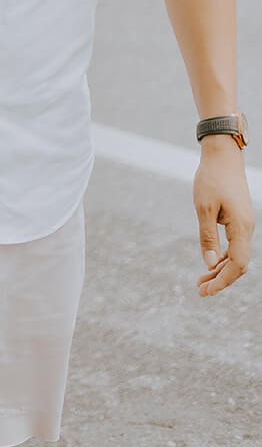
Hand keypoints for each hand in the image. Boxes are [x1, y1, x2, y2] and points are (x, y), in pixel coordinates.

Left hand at [194, 140, 253, 295]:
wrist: (222, 155)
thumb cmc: (211, 178)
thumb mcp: (203, 207)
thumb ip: (207, 236)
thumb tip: (209, 263)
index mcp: (241, 227)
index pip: (237, 264)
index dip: (223, 280)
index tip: (206, 290)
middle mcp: (247, 229)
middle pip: (238, 264)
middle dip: (220, 279)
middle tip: (200, 291)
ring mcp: (244, 225)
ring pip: (236, 256)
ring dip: (220, 270)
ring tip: (201, 282)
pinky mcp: (239, 220)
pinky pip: (234, 245)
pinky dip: (222, 256)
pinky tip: (210, 263)